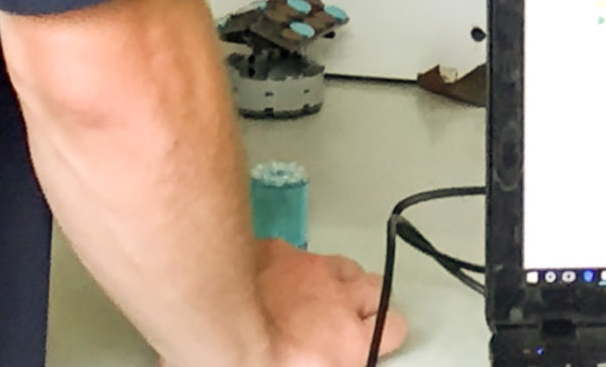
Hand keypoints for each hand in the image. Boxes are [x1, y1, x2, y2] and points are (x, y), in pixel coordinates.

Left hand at [256, 238, 407, 366]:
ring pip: (344, 265)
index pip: (393, 327)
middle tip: (344, 317)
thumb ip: (326, 359)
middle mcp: (338, 298)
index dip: (384, 332)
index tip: (370, 340)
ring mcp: (309, 268)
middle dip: (366, 301)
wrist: (212, 322)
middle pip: (376, 288)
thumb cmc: (248, 361)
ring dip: (336, 280)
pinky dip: (293, 264)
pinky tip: (274, 278)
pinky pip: (298, 252)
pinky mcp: (279, 250)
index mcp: (347, 341)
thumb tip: (321, 356)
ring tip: (314, 296)